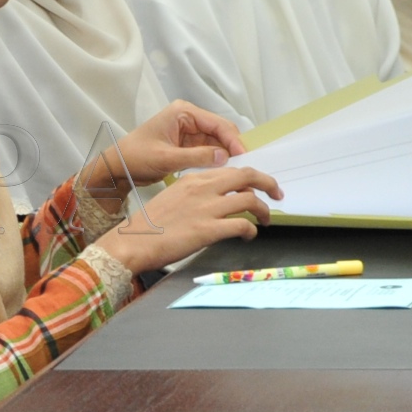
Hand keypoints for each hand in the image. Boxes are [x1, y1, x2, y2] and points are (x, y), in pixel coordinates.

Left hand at [81, 101, 245, 212]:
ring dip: (225, 156)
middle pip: (220, 132)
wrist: (117, 167)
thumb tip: (224, 157)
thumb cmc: (134, 156)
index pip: (217, 123)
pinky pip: (208, 152)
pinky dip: (215, 161)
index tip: (244, 156)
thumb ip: (197, 157)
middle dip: (231, 148)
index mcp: (183, 112)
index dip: (233, 139)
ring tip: (236, 172)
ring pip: (216, 143)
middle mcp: (188, 118)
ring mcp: (188, 132)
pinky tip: (223, 172)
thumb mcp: (166, 158)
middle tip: (243, 167)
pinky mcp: (187, 145)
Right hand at [94, 165, 281, 273]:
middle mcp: (202, 189)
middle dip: (268, 183)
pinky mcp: (209, 230)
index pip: (230, 170)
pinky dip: (252, 229)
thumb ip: (195, 193)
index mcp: (193, 179)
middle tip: (277, 193)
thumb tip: (215, 200)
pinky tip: (249, 235)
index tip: (256, 185)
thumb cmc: (149, 225)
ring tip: (266, 219)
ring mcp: (207, 208)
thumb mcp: (172, 197)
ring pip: (250, 199)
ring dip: (264, 210)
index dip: (249, 177)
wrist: (133, 241)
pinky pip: (242, 224)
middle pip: (246, 176)